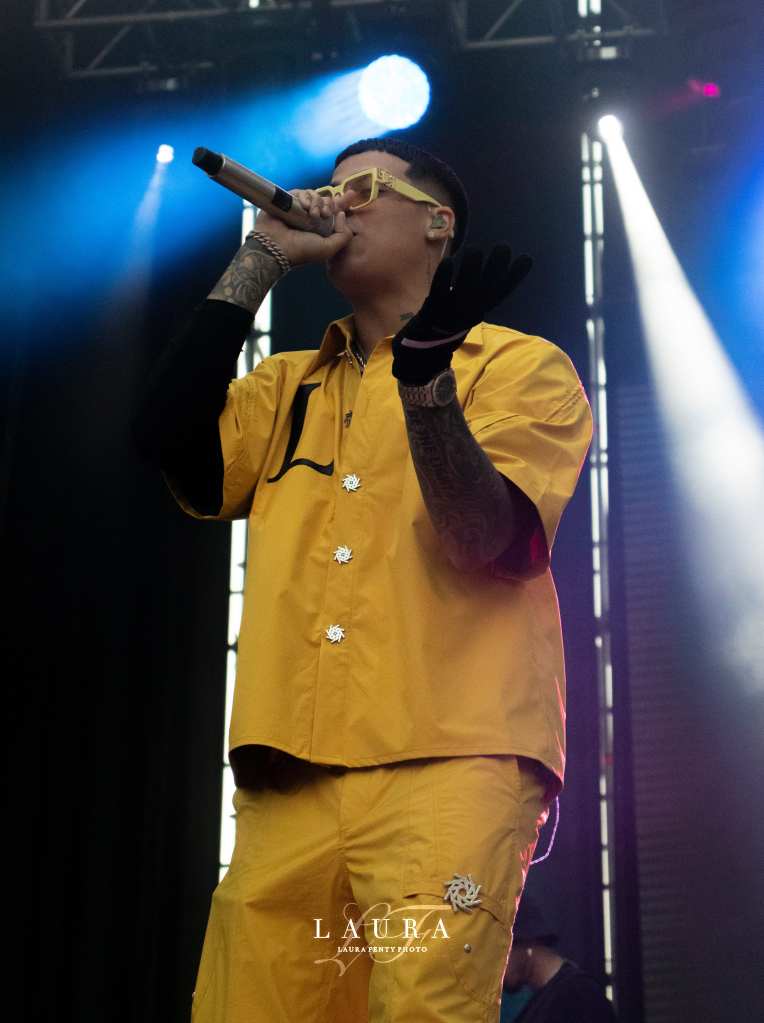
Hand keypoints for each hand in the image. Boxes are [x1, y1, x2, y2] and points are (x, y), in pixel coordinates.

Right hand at [254, 189, 354, 266]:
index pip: (335, 212)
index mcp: (322, 228)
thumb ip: (343, 235)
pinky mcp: (289, 201)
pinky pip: (302, 191)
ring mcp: (300, 209)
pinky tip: (304, 207)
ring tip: (312, 214)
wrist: (276, 246)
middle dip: (329, 205)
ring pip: (315, 195)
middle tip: (324, 214)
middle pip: (327, 201)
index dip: (343, 202)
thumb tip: (341, 214)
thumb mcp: (329, 249)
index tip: (352, 194)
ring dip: (317, 201)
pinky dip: (306, 196)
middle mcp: (311, 218)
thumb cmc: (302, 250)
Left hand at [391, 244, 532, 385]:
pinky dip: (444, 278)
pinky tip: (448, 261)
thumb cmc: (453, 317)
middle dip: (495, 268)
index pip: (502, 292)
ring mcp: (452, 310)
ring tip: (474, 249)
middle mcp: (470, 310)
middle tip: (502, 247)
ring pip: (465, 290)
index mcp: (481, 308)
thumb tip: (510, 260)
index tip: (526, 258)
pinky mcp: (433, 309)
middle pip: (486, 289)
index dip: (515, 277)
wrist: (427, 345)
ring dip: (470, 270)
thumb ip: (486, 285)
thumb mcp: (474, 305)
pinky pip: (439, 292)